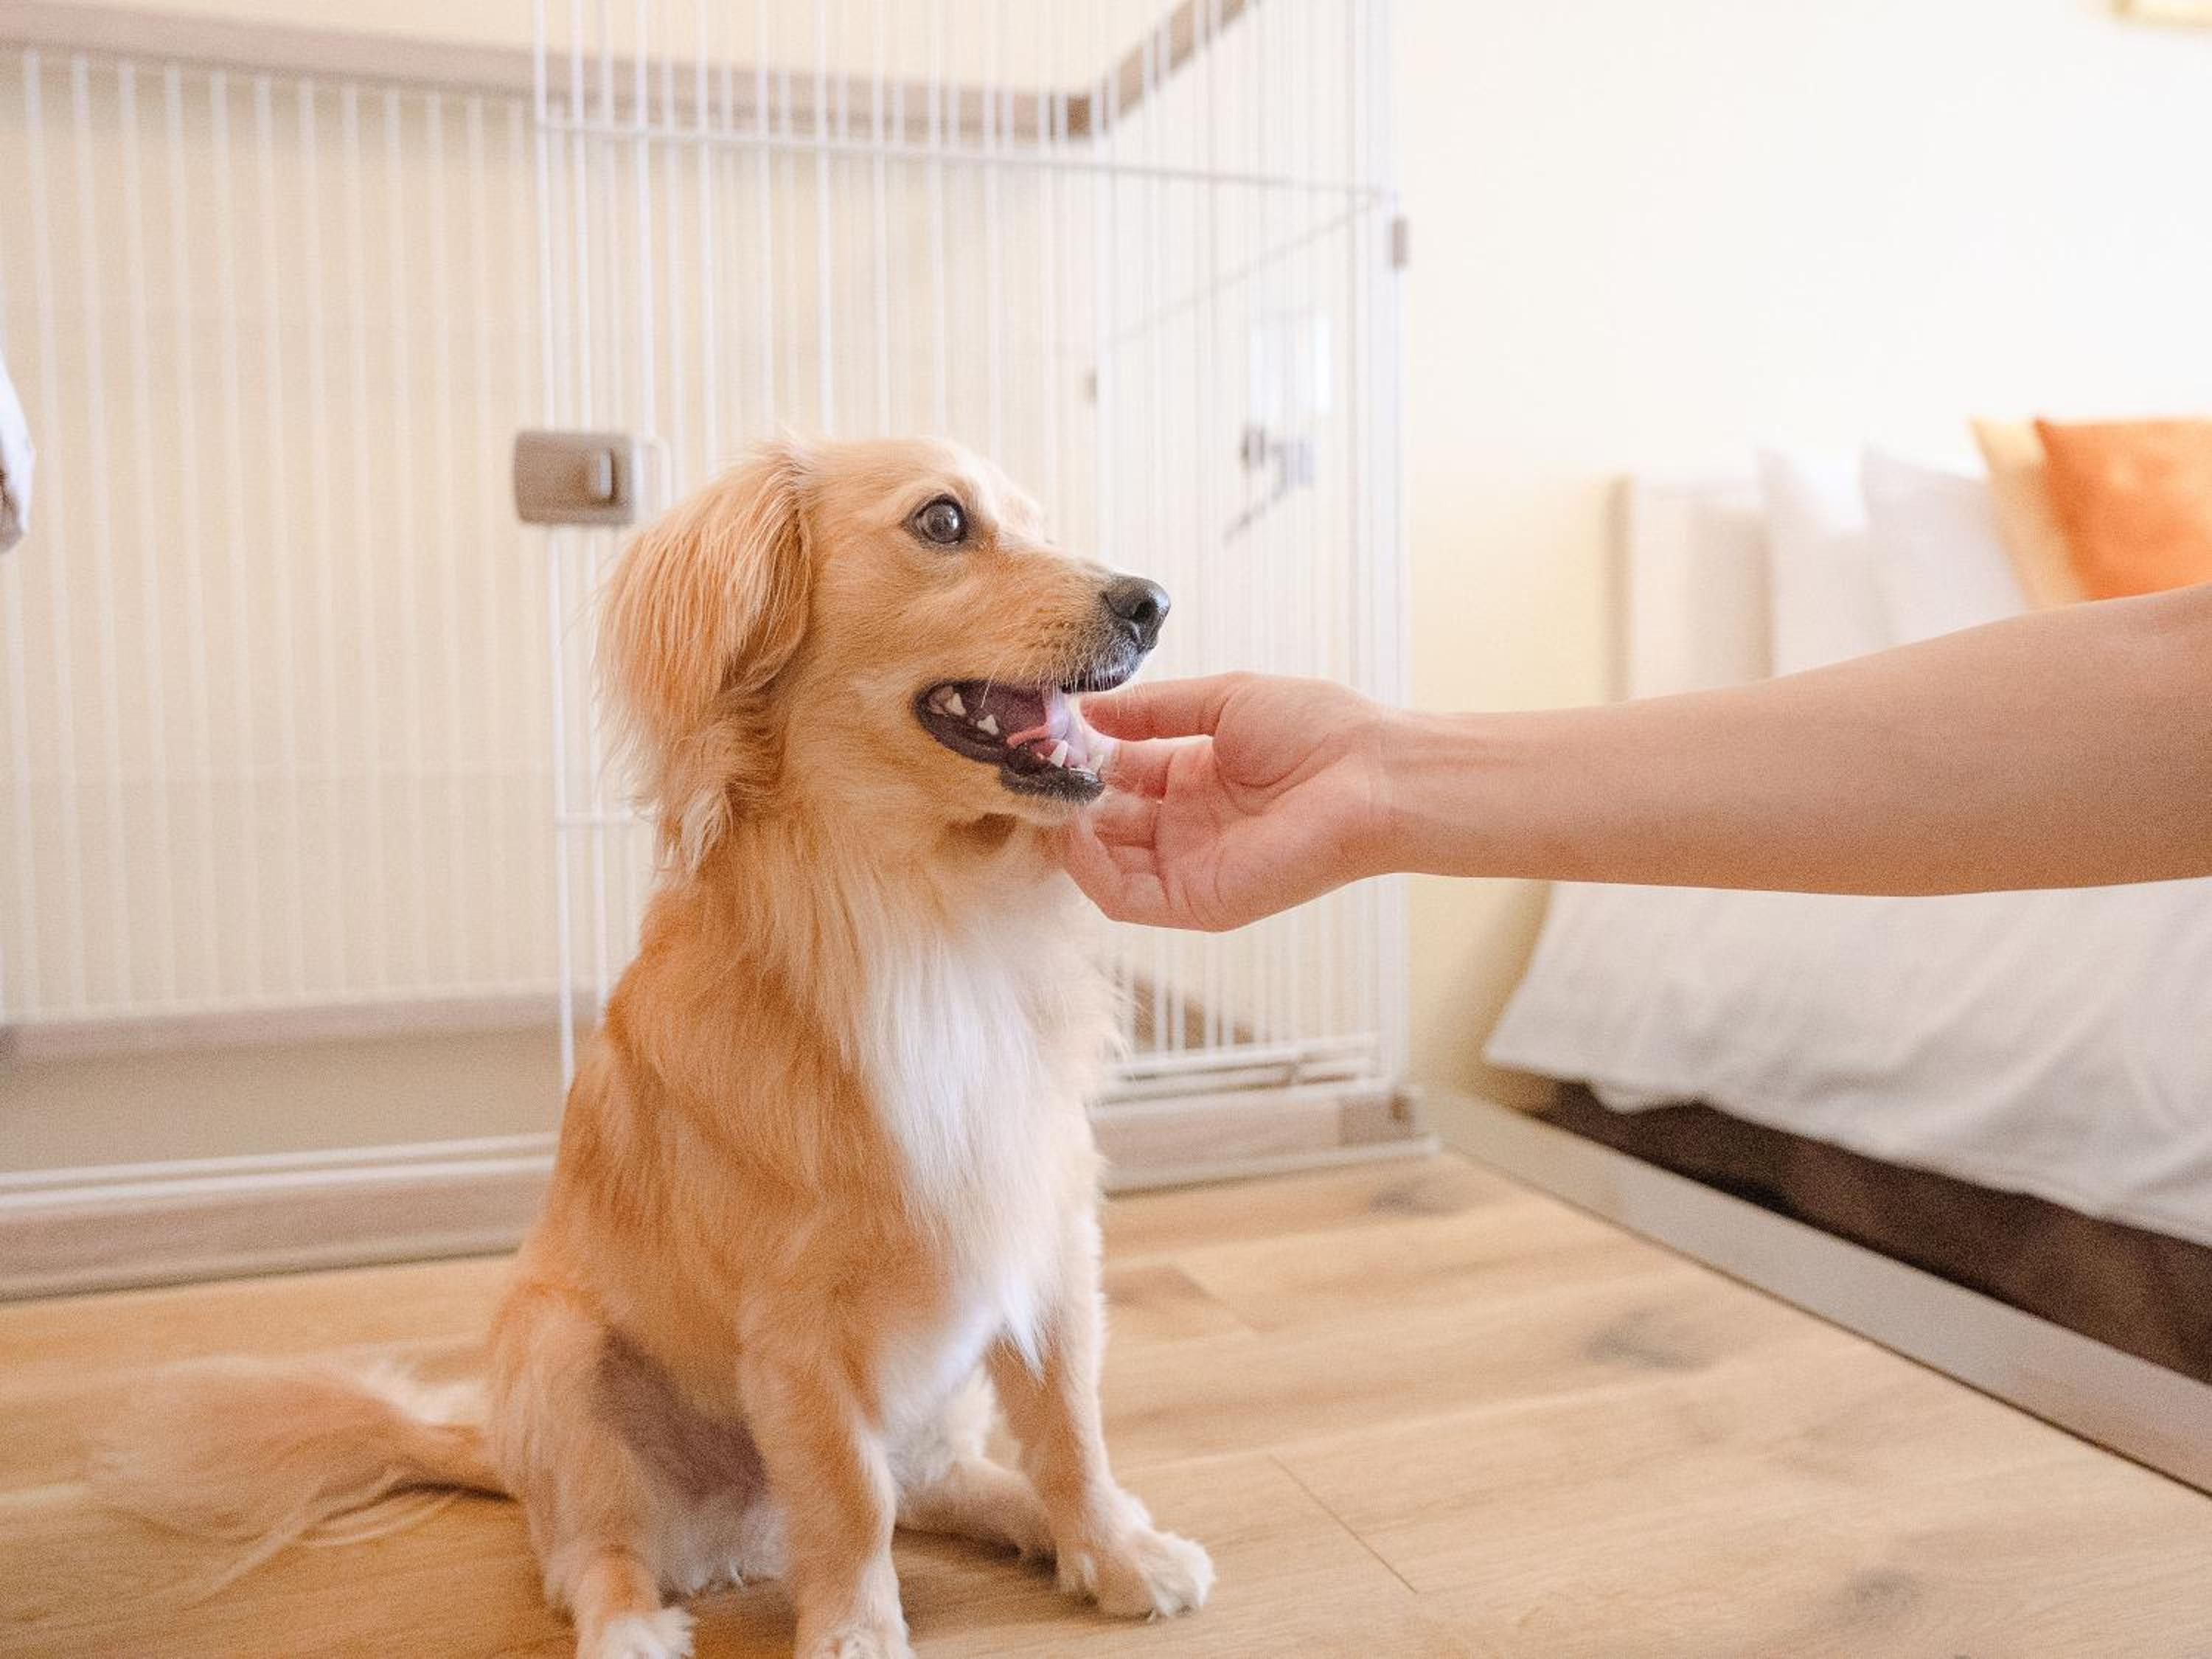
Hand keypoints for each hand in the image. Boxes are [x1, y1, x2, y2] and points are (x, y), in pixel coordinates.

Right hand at [1061, 673, 1390, 930]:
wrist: (1370, 775)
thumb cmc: (1317, 729)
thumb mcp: (1222, 701)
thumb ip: (1153, 710)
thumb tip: (1089, 709)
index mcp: (1193, 777)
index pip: (1117, 775)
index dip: (1080, 756)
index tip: (1044, 733)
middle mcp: (1185, 826)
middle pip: (1103, 819)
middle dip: (1065, 794)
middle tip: (1028, 767)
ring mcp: (1188, 866)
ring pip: (1102, 862)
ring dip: (1067, 831)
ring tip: (1043, 794)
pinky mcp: (1195, 901)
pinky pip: (1123, 897)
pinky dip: (1088, 870)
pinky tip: (1072, 830)